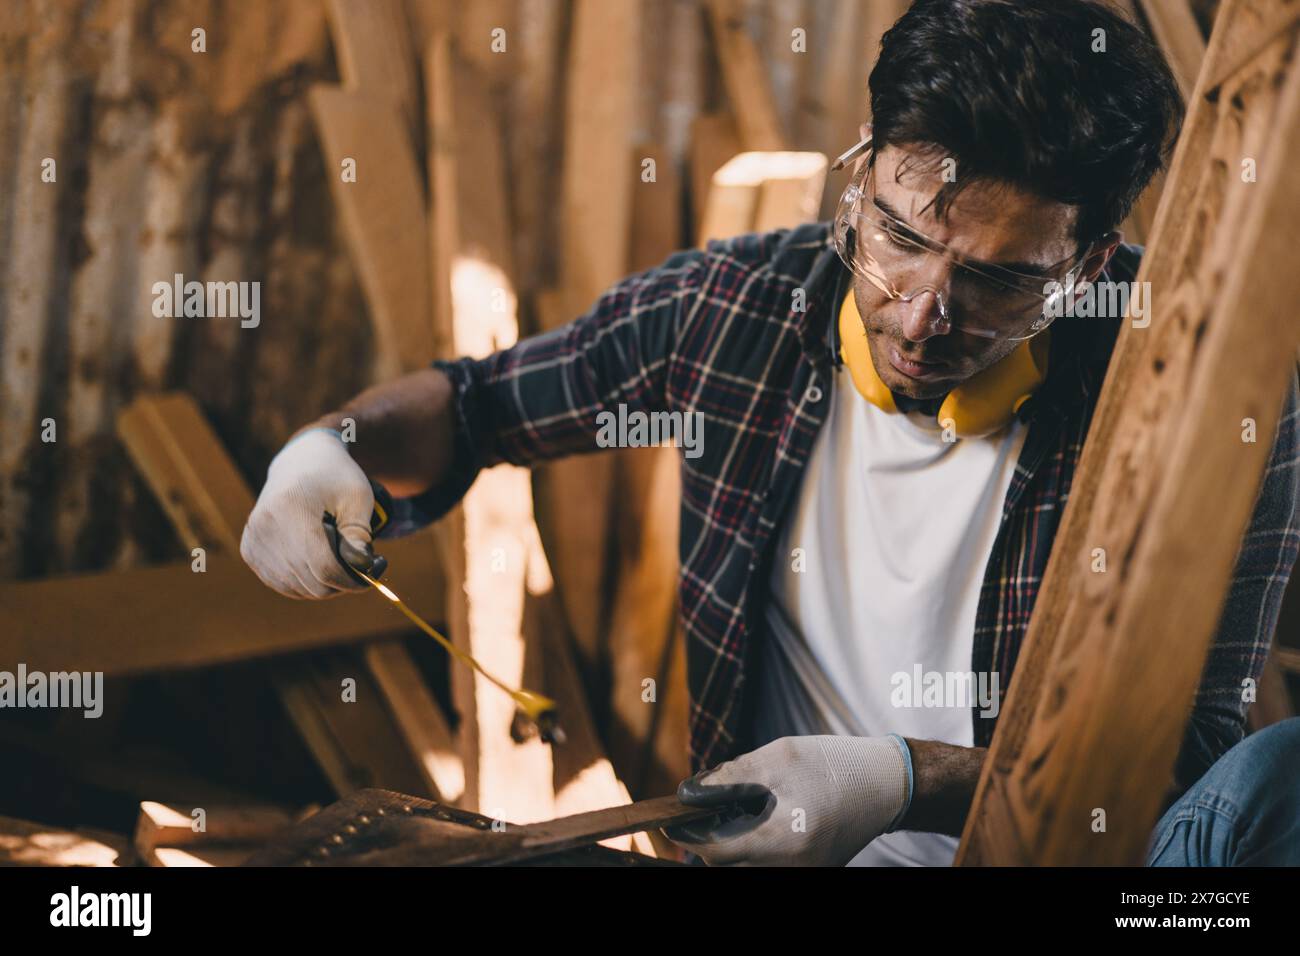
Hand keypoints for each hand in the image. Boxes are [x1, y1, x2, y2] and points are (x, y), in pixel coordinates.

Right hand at [240, 428, 376, 597]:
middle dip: (343, 582)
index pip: (324, 566)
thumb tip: (362, 568)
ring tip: (341, 559)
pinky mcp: (249, 551)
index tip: (374, 573)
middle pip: (311, 582)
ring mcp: (253, 541)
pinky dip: (306, 582)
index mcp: (290, 508)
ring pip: (298, 589)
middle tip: (362, 566)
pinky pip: (283, 584)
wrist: (300, 461)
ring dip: (325, 584)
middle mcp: (264, 527)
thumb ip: (360, 533)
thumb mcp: (358, 496)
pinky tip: (320, 562)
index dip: (353, 579)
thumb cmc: (335, 477)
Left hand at [665, 735, 911, 865]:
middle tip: (705, 807)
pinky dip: (753, 844)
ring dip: (731, 841)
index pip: (717, 851)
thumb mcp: (778, 758)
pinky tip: (760, 817)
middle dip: (710, 837)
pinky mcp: (811, 870)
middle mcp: (793, 868)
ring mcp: (804, 874)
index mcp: (784, 840)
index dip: (690, 836)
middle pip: (729, 863)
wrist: (886, 784)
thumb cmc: (833, 765)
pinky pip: (768, 864)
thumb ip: (730, 775)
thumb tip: (688, 792)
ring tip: (738, 806)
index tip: (672, 820)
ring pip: (747, 865)